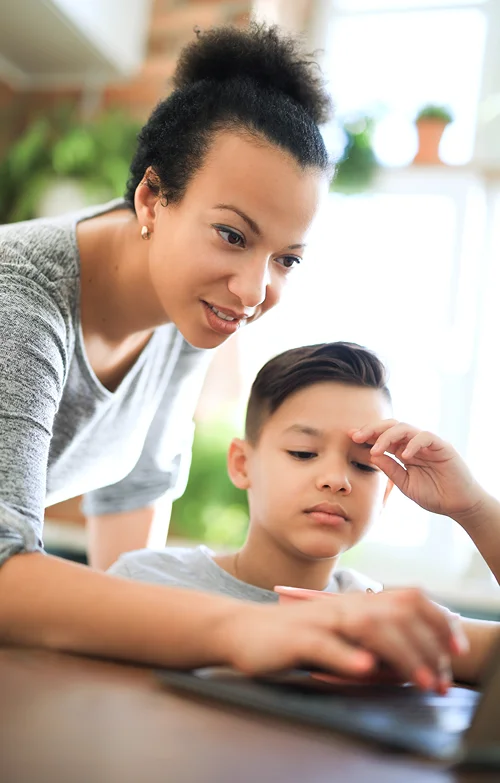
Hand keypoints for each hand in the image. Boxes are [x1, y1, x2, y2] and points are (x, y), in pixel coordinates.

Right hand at [215, 589, 466, 693]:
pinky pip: (326, 645)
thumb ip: (368, 644)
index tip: (456, 648)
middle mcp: (343, 606)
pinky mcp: (298, 638)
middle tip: (441, 680)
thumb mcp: (336, 637)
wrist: (240, 628)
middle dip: (427, 646)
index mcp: (356, 603)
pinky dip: (348, 657)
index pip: (408, 600)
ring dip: (399, 654)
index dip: (437, 620)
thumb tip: (405, 664)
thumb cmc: (291, 636)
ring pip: (368, 629)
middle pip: (396, 614)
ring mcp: (321, 620)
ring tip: (420, 680)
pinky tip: (365, 668)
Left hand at [351, 420, 484, 519]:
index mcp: (404, 451)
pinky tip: (403, 455)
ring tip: (376, 450)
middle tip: (357, 437)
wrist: (459, 506)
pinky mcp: (442, 447)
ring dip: (387, 437)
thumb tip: (371, 455)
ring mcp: (428, 443)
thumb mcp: (405, 483)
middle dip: (372, 429)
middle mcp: (414, 444)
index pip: (383, 436)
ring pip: (405, 428)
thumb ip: (390, 469)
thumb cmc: (434, 495)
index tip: (351, 437)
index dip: (367, 435)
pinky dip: (413, 444)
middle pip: (391, 426)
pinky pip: (425, 437)